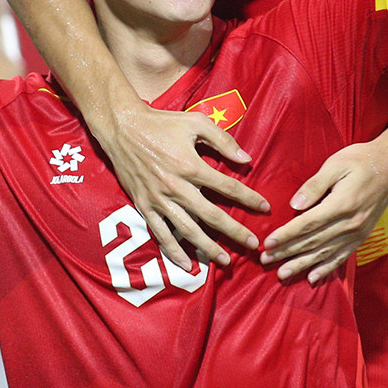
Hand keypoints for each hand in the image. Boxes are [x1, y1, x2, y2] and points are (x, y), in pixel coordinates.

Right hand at [96, 103, 264, 268]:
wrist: (122, 127)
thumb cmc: (162, 122)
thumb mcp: (195, 122)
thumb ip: (223, 140)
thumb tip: (246, 160)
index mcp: (191, 165)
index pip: (228, 187)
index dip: (249, 198)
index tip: (265, 208)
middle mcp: (176, 187)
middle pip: (212, 216)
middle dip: (235, 232)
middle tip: (254, 245)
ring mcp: (159, 199)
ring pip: (188, 230)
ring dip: (208, 248)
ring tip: (226, 260)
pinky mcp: (144, 206)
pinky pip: (161, 233)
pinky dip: (174, 251)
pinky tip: (187, 264)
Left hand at [262, 121, 387, 282]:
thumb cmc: (361, 160)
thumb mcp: (335, 164)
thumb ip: (314, 186)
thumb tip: (294, 205)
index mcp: (341, 204)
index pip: (307, 224)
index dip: (286, 235)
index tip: (267, 243)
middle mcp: (350, 223)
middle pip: (313, 242)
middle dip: (287, 252)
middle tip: (265, 261)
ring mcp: (358, 232)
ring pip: (325, 253)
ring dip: (302, 265)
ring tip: (283, 274)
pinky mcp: (362, 236)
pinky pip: (342, 256)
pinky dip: (326, 268)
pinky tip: (313, 277)